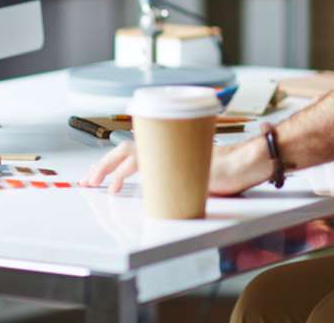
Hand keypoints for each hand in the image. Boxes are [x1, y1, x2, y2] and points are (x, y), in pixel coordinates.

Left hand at [82, 137, 273, 196]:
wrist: (244, 164)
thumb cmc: (226, 170)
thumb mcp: (192, 174)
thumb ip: (173, 175)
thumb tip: (156, 189)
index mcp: (169, 147)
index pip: (134, 149)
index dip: (113, 161)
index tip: (99, 175)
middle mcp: (167, 145)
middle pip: (126, 148)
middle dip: (104, 164)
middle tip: (88, 179)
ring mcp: (170, 151)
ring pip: (130, 154)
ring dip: (110, 168)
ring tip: (97, 183)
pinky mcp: (174, 160)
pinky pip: (143, 164)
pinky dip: (126, 175)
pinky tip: (117, 186)